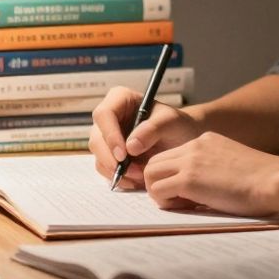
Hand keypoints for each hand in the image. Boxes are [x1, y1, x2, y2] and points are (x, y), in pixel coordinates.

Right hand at [90, 85, 204, 187]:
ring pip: (98, 156)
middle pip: (96, 138)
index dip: (110, 135)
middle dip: (111, 158)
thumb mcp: (171, 122)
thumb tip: (130, 146)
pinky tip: (136, 179)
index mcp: (120, 99)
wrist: (181, 141)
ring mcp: (107, 137)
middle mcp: (109, 117)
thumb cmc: (177, 125)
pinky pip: (105, 168)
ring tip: (140, 175)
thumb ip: (154, 129)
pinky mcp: (110, 154)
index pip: (104, 115)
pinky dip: (118, 177)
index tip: (123, 154)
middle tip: (133, 171)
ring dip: (116, 170)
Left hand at [142, 132, 278, 216]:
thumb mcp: (231, 166)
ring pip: (151, 174)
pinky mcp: (188, 179)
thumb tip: (194, 194)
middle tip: (177, 200)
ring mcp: (189, 161)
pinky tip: (185, 208)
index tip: (184, 193)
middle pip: (155, 162)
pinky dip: (165, 202)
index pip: (172, 156)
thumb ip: (211, 171)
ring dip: (159, 192)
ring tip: (180, 205)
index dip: (171, 176)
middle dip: (159, 183)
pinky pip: (158, 191)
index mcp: (205, 141)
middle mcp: (194, 146)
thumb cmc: (262, 181)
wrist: (273, 180)